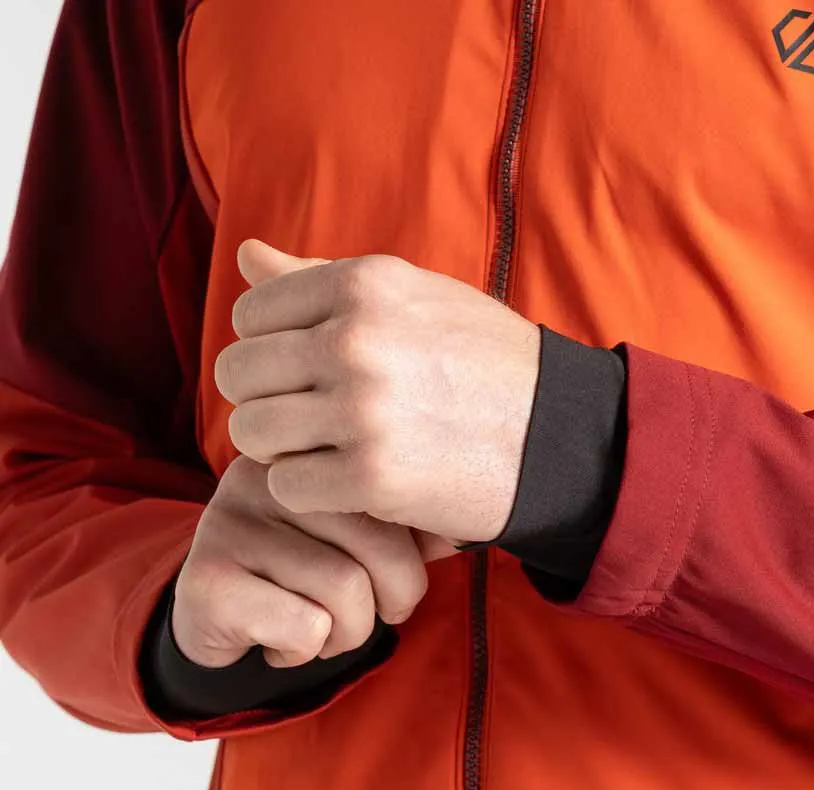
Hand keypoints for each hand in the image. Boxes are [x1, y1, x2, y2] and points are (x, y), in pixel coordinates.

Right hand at [173, 455, 449, 668]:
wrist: (218, 620)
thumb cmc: (304, 574)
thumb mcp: (361, 541)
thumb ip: (410, 523)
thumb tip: (467, 527)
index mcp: (311, 452)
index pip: (398, 498)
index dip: (408, 563)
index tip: (388, 585)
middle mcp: (266, 472)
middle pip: (380, 545)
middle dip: (389, 603)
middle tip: (359, 617)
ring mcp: (230, 519)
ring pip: (345, 590)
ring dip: (345, 634)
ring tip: (315, 629)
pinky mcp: (207, 576)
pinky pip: (304, 626)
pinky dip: (303, 651)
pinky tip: (277, 641)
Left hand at [215, 240, 541, 542]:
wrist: (558, 438)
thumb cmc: (485, 365)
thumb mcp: (417, 298)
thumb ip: (324, 278)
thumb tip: (246, 256)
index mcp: (366, 285)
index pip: (250, 313)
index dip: (269, 348)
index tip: (306, 372)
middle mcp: (357, 340)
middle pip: (238, 374)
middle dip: (266, 400)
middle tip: (310, 418)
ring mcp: (364, 410)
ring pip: (251, 433)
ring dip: (281, 450)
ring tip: (326, 451)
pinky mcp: (372, 477)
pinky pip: (286, 487)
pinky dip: (309, 493)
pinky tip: (346, 484)